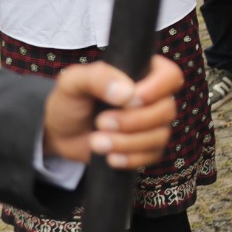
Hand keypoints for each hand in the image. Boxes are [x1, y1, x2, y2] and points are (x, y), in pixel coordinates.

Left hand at [43, 56, 182, 168]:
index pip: (170, 76)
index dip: (157, 89)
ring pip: (160, 135)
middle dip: (134, 121)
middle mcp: (154, 98)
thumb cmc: (71, 100)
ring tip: (96, 142)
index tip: (131, 99)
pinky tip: (109, 157)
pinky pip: (152, 156)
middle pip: (167, 109)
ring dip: (128, 142)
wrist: (61, 133)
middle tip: (101, 122)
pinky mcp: (147, 148)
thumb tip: (127, 93)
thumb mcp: (74, 81)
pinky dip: (130, 159)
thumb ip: (98, 77)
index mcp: (143, 73)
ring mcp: (153, 125)